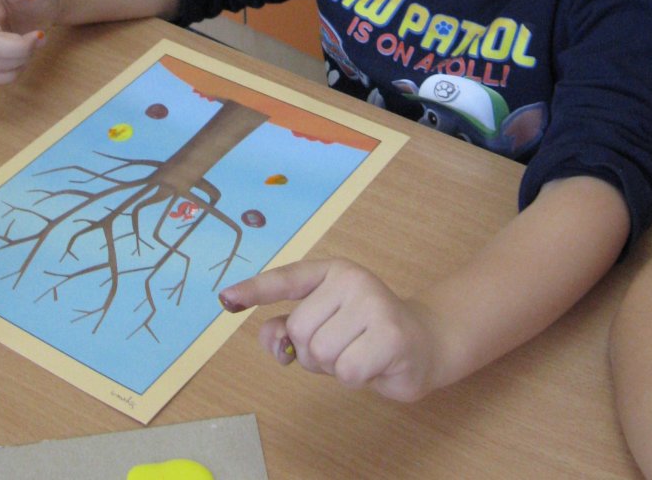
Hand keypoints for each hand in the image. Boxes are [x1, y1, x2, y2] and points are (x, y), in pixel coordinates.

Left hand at [219, 258, 438, 401]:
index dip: (254, 290)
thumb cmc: (366, 335)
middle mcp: (351, 279)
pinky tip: (376, 363)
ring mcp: (372, 303)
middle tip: (345, 345)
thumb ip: (289, 328)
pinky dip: (356, 378)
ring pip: (321, 353)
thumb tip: (269, 335)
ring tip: (360, 353)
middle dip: (314, 352)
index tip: (226, 299)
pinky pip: (347, 372)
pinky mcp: (390, 333)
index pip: (286, 279)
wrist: (425, 342)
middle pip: (299, 331)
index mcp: (331, 272)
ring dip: (336, 367)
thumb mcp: (324, 328)